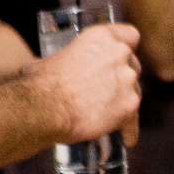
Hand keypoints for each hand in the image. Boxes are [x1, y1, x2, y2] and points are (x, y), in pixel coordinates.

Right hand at [31, 23, 142, 144]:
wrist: (44, 108)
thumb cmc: (39, 84)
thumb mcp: (51, 60)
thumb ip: (69, 61)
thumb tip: (56, 68)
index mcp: (101, 38)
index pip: (129, 35)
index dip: (127, 47)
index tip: (123, 56)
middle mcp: (119, 54)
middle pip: (131, 65)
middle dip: (121, 77)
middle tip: (106, 90)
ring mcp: (127, 79)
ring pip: (133, 91)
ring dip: (122, 101)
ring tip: (108, 115)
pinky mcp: (130, 104)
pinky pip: (133, 118)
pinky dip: (128, 128)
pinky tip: (126, 138)